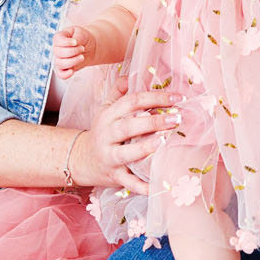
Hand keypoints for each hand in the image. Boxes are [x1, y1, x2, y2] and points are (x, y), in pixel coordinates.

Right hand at [54, 25, 91, 78]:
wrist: (90, 47)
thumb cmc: (84, 38)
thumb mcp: (82, 33)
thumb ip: (76, 38)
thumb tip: (74, 43)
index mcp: (59, 37)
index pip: (57, 41)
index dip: (66, 42)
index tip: (76, 42)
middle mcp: (57, 49)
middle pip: (59, 53)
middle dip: (73, 51)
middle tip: (82, 48)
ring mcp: (59, 59)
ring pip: (60, 63)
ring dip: (73, 61)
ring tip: (82, 57)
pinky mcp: (64, 68)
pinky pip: (60, 74)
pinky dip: (65, 75)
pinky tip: (72, 72)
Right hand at [77, 79, 181, 194]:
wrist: (81, 160)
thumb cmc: (102, 132)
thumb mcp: (105, 109)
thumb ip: (118, 92)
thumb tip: (131, 74)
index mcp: (108, 116)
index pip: (132, 102)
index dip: (155, 97)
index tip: (178, 97)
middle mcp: (107, 135)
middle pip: (129, 126)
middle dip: (153, 122)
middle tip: (177, 118)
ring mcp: (110, 157)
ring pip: (127, 153)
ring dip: (145, 148)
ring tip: (164, 142)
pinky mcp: (114, 176)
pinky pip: (130, 182)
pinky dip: (143, 185)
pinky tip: (159, 185)